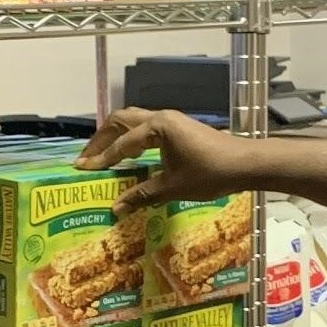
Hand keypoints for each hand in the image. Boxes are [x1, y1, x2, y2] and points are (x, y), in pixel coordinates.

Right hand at [78, 108, 263, 212]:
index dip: (100, 158)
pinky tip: (129, 157)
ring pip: (133, 122)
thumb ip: (142, 195)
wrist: (245, 164)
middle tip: (87, 159)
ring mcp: (171, 121)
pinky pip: (146, 129)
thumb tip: (116, 208)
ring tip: (102, 156)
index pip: (121, 143)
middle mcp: (161, 118)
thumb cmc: (210, 173)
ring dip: (115, 137)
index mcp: (157, 127)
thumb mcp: (173, 187)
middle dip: (101, 139)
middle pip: (120, 121)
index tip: (81, 168)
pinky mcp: (178, 129)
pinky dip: (131, 140)